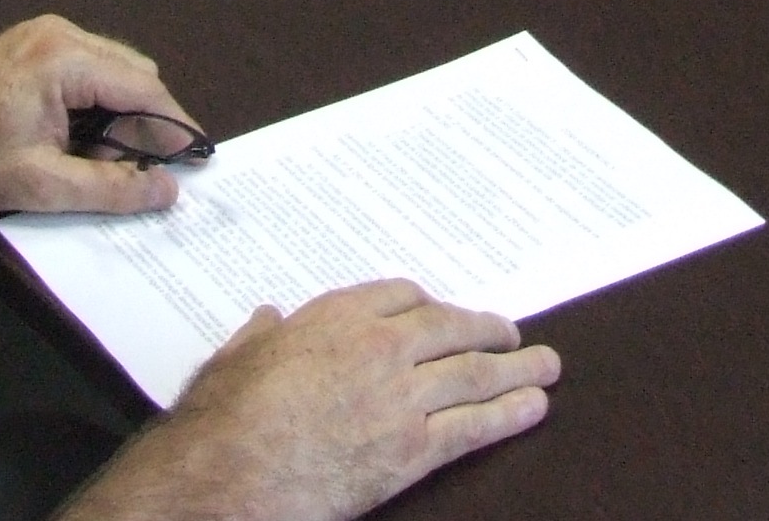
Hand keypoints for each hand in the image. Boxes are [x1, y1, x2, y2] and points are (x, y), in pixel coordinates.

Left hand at [0, 15, 200, 219]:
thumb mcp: (41, 185)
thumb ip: (111, 188)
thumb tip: (167, 190)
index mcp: (65, 58)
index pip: (144, 89)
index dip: (173, 127)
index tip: (194, 161)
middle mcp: (61, 33)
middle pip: (134, 75)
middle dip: (138, 126)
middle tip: (123, 173)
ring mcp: (45, 34)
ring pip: (113, 72)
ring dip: (115, 117)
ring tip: (87, 162)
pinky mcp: (33, 44)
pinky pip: (88, 70)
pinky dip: (93, 105)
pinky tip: (70, 140)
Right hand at [86, 280, 555, 520]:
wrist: (229, 472)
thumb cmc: (222, 418)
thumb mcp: (236, 358)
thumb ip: (261, 336)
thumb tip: (267, 319)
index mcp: (337, 317)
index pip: (402, 296)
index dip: (431, 305)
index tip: (444, 311)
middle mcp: (379, 347)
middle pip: (451, 328)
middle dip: (487, 330)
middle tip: (511, 333)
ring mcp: (400, 397)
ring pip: (473, 374)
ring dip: (517, 369)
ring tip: (546, 365)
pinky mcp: (411, 449)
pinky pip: (472, 427)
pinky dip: (509, 415)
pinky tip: (534, 407)